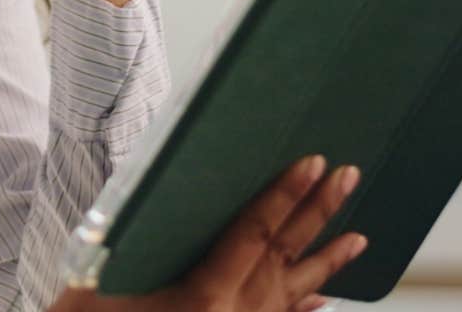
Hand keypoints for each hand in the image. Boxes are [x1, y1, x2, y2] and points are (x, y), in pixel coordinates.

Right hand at [47, 155, 367, 311]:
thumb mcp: (103, 277)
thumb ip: (150, 239)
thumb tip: (179, 193)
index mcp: (203, 298)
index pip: (255, 234)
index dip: (285, 194)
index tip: (313, 162)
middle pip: (284, 258)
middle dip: (318, 213)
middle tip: (348, 176)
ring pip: (292, 296)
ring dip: (326, 263)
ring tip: (358, 238)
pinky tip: (320, 301)